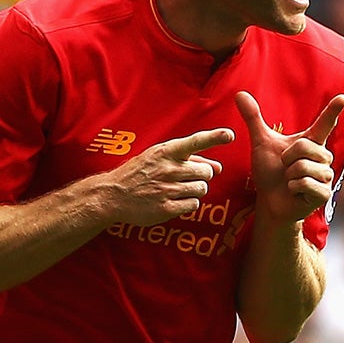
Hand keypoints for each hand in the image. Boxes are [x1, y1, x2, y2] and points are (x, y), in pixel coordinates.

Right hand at [97, 126, 235, 225]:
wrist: (113, 194)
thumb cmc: (140, 173)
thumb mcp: (159, 157)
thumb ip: (189, 159)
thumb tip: (219, 167)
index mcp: (166, 152)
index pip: (195, 141)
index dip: (214, 137)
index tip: (230, 135)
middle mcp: (168, 169)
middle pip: (206, 172)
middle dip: (202, 176)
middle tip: (186, 178)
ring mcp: (167, 189)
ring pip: (202, 189)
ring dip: (196, 190)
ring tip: (178, 189)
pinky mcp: (166, 208)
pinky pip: (193, 205)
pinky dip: (188, 204)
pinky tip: (174, 201)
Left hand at [235, 90, 343, 228]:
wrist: (270, 201)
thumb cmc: (270, 173)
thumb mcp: (261, 143)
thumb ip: (254, 119)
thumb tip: (239, 93)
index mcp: (311, 143)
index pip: (324, 123)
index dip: (333, 110)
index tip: (342, 98)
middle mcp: (322, 157)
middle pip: (305, 146)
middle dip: (287, 158)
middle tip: (285, 168)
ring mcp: (325, 176)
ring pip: (304, 166)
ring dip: (289, 175)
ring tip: (290, 180)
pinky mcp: (323, 193)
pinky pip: (305, 183)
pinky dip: (293, 187)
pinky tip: (294, 192)